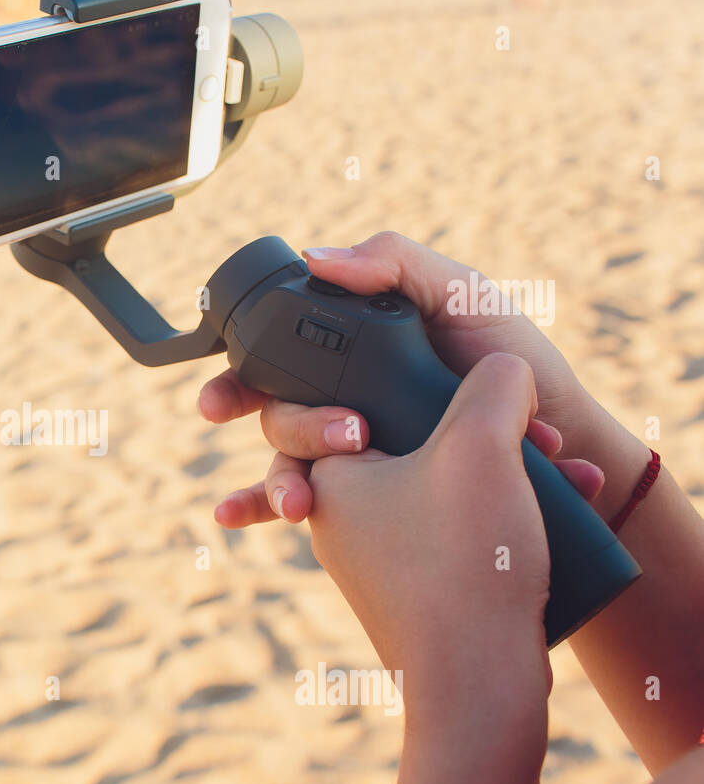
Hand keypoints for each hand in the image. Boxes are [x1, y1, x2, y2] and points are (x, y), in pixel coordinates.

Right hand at [197, 231, 605, 527]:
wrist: (568, 438)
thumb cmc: (517, 359)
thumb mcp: (464, 294)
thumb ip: (395, 266)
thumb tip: (315, 259)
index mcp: (356, 353)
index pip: (277, 362)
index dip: (235, 381)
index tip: (215, 407)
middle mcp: (345, 401)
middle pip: (279, 419)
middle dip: (294, 432)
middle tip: (349, 436)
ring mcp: (357, 455)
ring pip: (291, 469)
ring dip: (284, 487)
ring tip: (303, 507)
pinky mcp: (376, 498)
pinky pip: (315, 510)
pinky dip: (270, 515)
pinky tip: (240, 525)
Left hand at [305, 353, 553, 724]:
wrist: (475, 684)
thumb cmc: (461, 561)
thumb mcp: (479, 445)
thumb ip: (491, 384)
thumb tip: (504, 372)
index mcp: (327, 480)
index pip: (351, 403)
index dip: (413, 389)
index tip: (457, 404)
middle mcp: (339, 522)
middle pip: (416, 445)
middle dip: (487, 436)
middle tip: (534, 437)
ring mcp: (377, 563)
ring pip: (447, 491)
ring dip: (508, 475)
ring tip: (564, 471)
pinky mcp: (416, 595)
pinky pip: (462, 535)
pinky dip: (506, 519)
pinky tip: (563, 511)